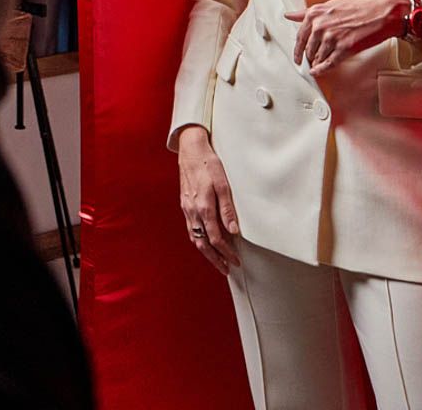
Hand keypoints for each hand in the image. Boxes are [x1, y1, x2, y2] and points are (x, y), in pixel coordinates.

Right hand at [176, 125, 239, 273]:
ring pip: (195, 238)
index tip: (237, 261)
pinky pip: (190, 229)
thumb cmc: (209, 164)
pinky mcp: (184, 205)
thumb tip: (234, 231)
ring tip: (217, 261)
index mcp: (204, 207)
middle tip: (228, 270)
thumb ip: (228, 209)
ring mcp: (186, 209)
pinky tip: (204, 242)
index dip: (227, 252)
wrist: (190, 150)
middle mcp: (193, 211)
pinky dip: (198, 240)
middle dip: (216, 259)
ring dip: (206, 253)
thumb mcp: (223, 184)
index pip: (217, 238)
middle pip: (203, 244)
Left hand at [285, 0, 403, 74]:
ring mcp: (332, 38)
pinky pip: (329, 63)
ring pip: (318, 57)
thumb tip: (290, 15)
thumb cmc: (361, 7)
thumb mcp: (330, 5)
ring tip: (318, 65)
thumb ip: (308, 12)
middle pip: (308, 49)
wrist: (384, 12)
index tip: (297, 55)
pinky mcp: (344, 48)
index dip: (297, 49)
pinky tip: (319, 72)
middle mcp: (320, 26)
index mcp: (315, 14)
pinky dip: (322, 70)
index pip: (299, 36)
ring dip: (317, 63)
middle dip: (308, 56)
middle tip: (309, 61)